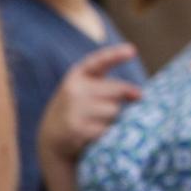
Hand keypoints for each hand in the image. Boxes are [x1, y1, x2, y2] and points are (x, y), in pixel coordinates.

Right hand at [38, 44, 141, 160]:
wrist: (50, 139)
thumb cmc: (78, 110)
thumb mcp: (87, 91)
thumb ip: (112, 87)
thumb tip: (139, 95)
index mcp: (77, 75)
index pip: (99, 61)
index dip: (116, 55)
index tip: (132, 50)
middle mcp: (74, 89)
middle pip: (117, 91)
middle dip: (119, 101)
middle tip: (101, 110)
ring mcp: (74, 109)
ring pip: (114, 111)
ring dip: (112, 119)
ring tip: (93, 123)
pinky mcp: (77, 129)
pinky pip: (108, 128)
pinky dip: (106, 133)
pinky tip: (92, 135)